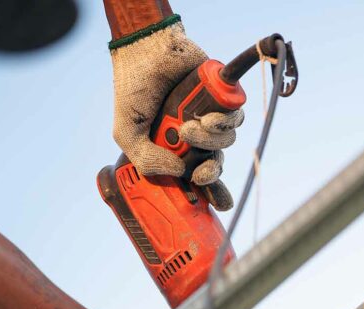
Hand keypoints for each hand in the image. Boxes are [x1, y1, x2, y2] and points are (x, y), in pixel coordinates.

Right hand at [110, 21, 241, 209]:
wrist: (145, 49)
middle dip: (212, 171)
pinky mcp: (223, 96)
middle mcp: (195, 134)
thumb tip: (180, 172)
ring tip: (190, 126)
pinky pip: (236, 117)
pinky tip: (209, 117)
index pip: (199, 175)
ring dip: (211, 140)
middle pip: (217, 162)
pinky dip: (226, 121)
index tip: (216, 204)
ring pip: (227, 141)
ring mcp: (209, 115)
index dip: (212, 192)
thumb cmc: (133, 89)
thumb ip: (146, 159)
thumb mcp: (127, 132)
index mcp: (175, 147)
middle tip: (201, 171)